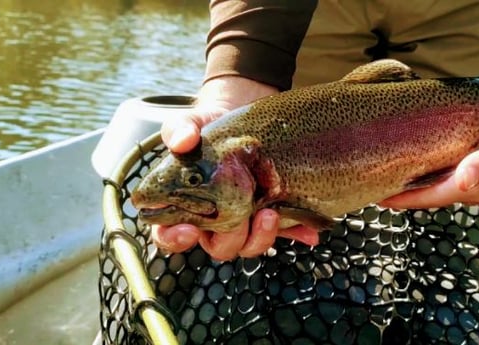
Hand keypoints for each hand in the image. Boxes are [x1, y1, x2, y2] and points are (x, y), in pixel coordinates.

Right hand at [151, 76, 319, 260]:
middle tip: (240, 216)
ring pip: (249, 245)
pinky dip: (298, 232)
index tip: (188, 229)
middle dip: (230, 237)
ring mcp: (244, 220)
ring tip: (271, 214)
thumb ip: (180, 130)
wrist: (239, 115)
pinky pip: (285, 232)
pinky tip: (309, 231)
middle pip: (217, 246)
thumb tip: (182, 140)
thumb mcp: (191, 123)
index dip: (175, 239)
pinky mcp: (270, 213)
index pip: (169, 235)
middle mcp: (212, 221)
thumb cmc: (207, 127)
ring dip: (261, 237)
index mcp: (183, 207)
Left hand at [382, 102, 478, 208]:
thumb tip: (461, 181)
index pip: (431, 197)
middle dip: (405, 197)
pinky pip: (459, 178)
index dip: (402, 200)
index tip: (375, 199)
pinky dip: (440, 176)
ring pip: (445, 189)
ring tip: (397, 181)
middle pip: (433, 197)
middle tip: (376, 189)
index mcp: (478, 186)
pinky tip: (433, 166)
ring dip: (421, 189)